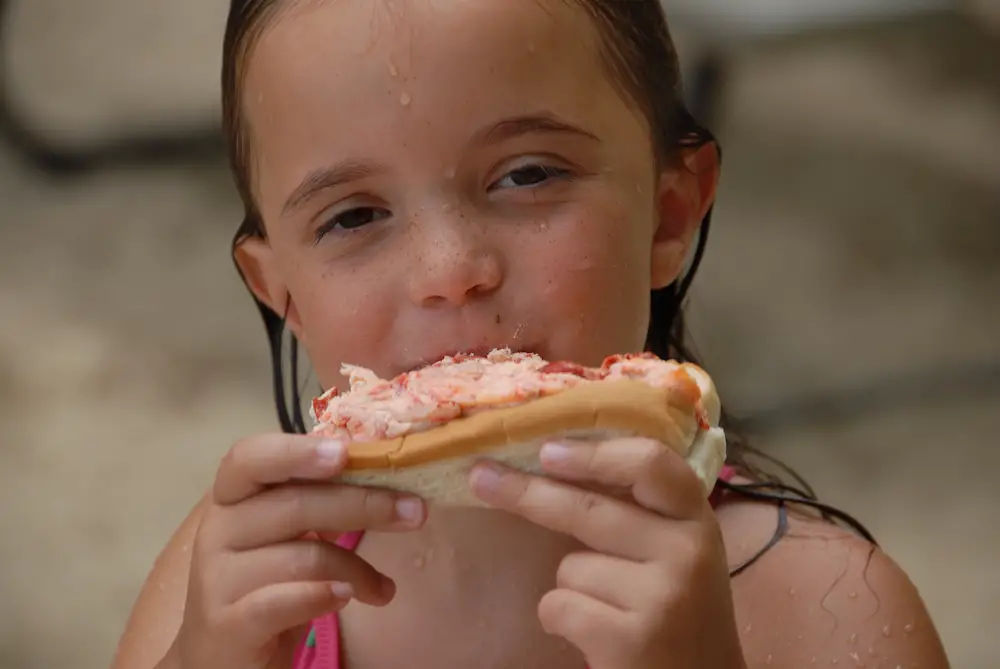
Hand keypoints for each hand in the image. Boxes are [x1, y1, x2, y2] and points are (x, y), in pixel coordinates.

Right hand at [171, 433, 426, 668]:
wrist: (220, 652)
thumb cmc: (265, 580)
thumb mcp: (284, 533)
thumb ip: (315, 498)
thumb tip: (385, 467)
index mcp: (232, 497)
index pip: (249, 458)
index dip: (296, 451)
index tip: (346, 453)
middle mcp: (219, 531)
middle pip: (294, 504)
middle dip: (364, 504)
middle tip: (416, 512)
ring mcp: (219, 579)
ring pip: (303, 557)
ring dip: (357, 568)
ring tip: (382, 588)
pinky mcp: (229, 624)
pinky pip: (283, 601)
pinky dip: (323, 596)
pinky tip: (349, 597)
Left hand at [469, 438, 745, 668]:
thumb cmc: (677, 611)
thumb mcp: (675, 552)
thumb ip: (639, 511)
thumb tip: (552, 460)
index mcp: (696, 520)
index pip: (651, 463)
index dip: (594, 453)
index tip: (547, 450)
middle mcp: (687, 551)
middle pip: (588, 509)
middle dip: (527, 493)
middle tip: (482, 477)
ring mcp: (661, 596)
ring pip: (569, 566)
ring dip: (571, 585)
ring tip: (608, 610)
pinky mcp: (630, 639)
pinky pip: (559, 605)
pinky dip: (562, 620)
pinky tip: (594, 635)